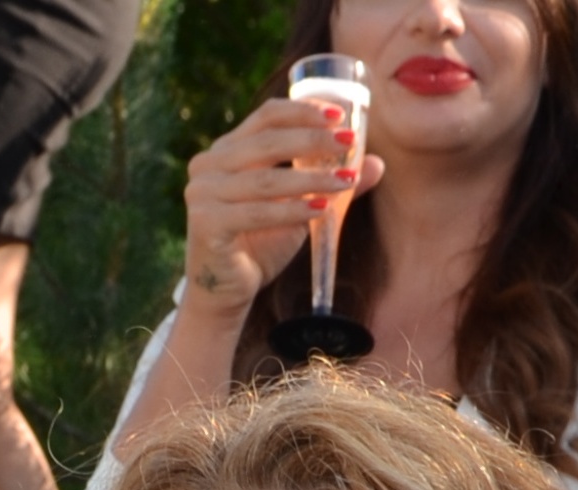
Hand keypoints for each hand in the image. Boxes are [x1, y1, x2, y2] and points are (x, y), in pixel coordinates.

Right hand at [177, 95, 380, 310]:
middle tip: (349, 142)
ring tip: (345, 180)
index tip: (338, 114)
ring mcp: (202, 192)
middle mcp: (209, 164)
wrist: (228, 290)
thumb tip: (375, 163)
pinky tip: (320, 210)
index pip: (266, 116)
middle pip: (267, 141)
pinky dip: (291, 211)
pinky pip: (256, 213)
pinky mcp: (206, 222)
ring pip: (266, 179)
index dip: (303, 111)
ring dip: (310, 179)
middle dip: (313, 140)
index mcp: (228, 149)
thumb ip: (328, 182)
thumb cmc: (261, 243)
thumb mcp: (299, 206)